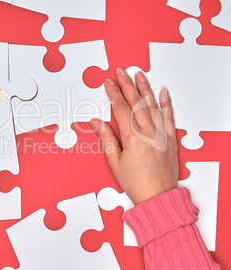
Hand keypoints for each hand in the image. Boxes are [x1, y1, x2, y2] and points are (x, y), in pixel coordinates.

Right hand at [90, 67, 178, 204]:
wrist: (158, 198)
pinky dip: (166, 103)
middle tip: (121, 71)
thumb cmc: (136, 183)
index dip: (113, 93)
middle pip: (136, 102)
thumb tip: (97, 122)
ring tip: (139, 75)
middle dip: (126, 84)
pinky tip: (163, 92)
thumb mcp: (114, 162)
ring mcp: (161, 135)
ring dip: (145, 88)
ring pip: (152, 105)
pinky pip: (169, 117)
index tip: (108, 83)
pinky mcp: (170, 139)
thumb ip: (107, 138)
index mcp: (133, 138)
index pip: (121, 108)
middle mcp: (149, 133)